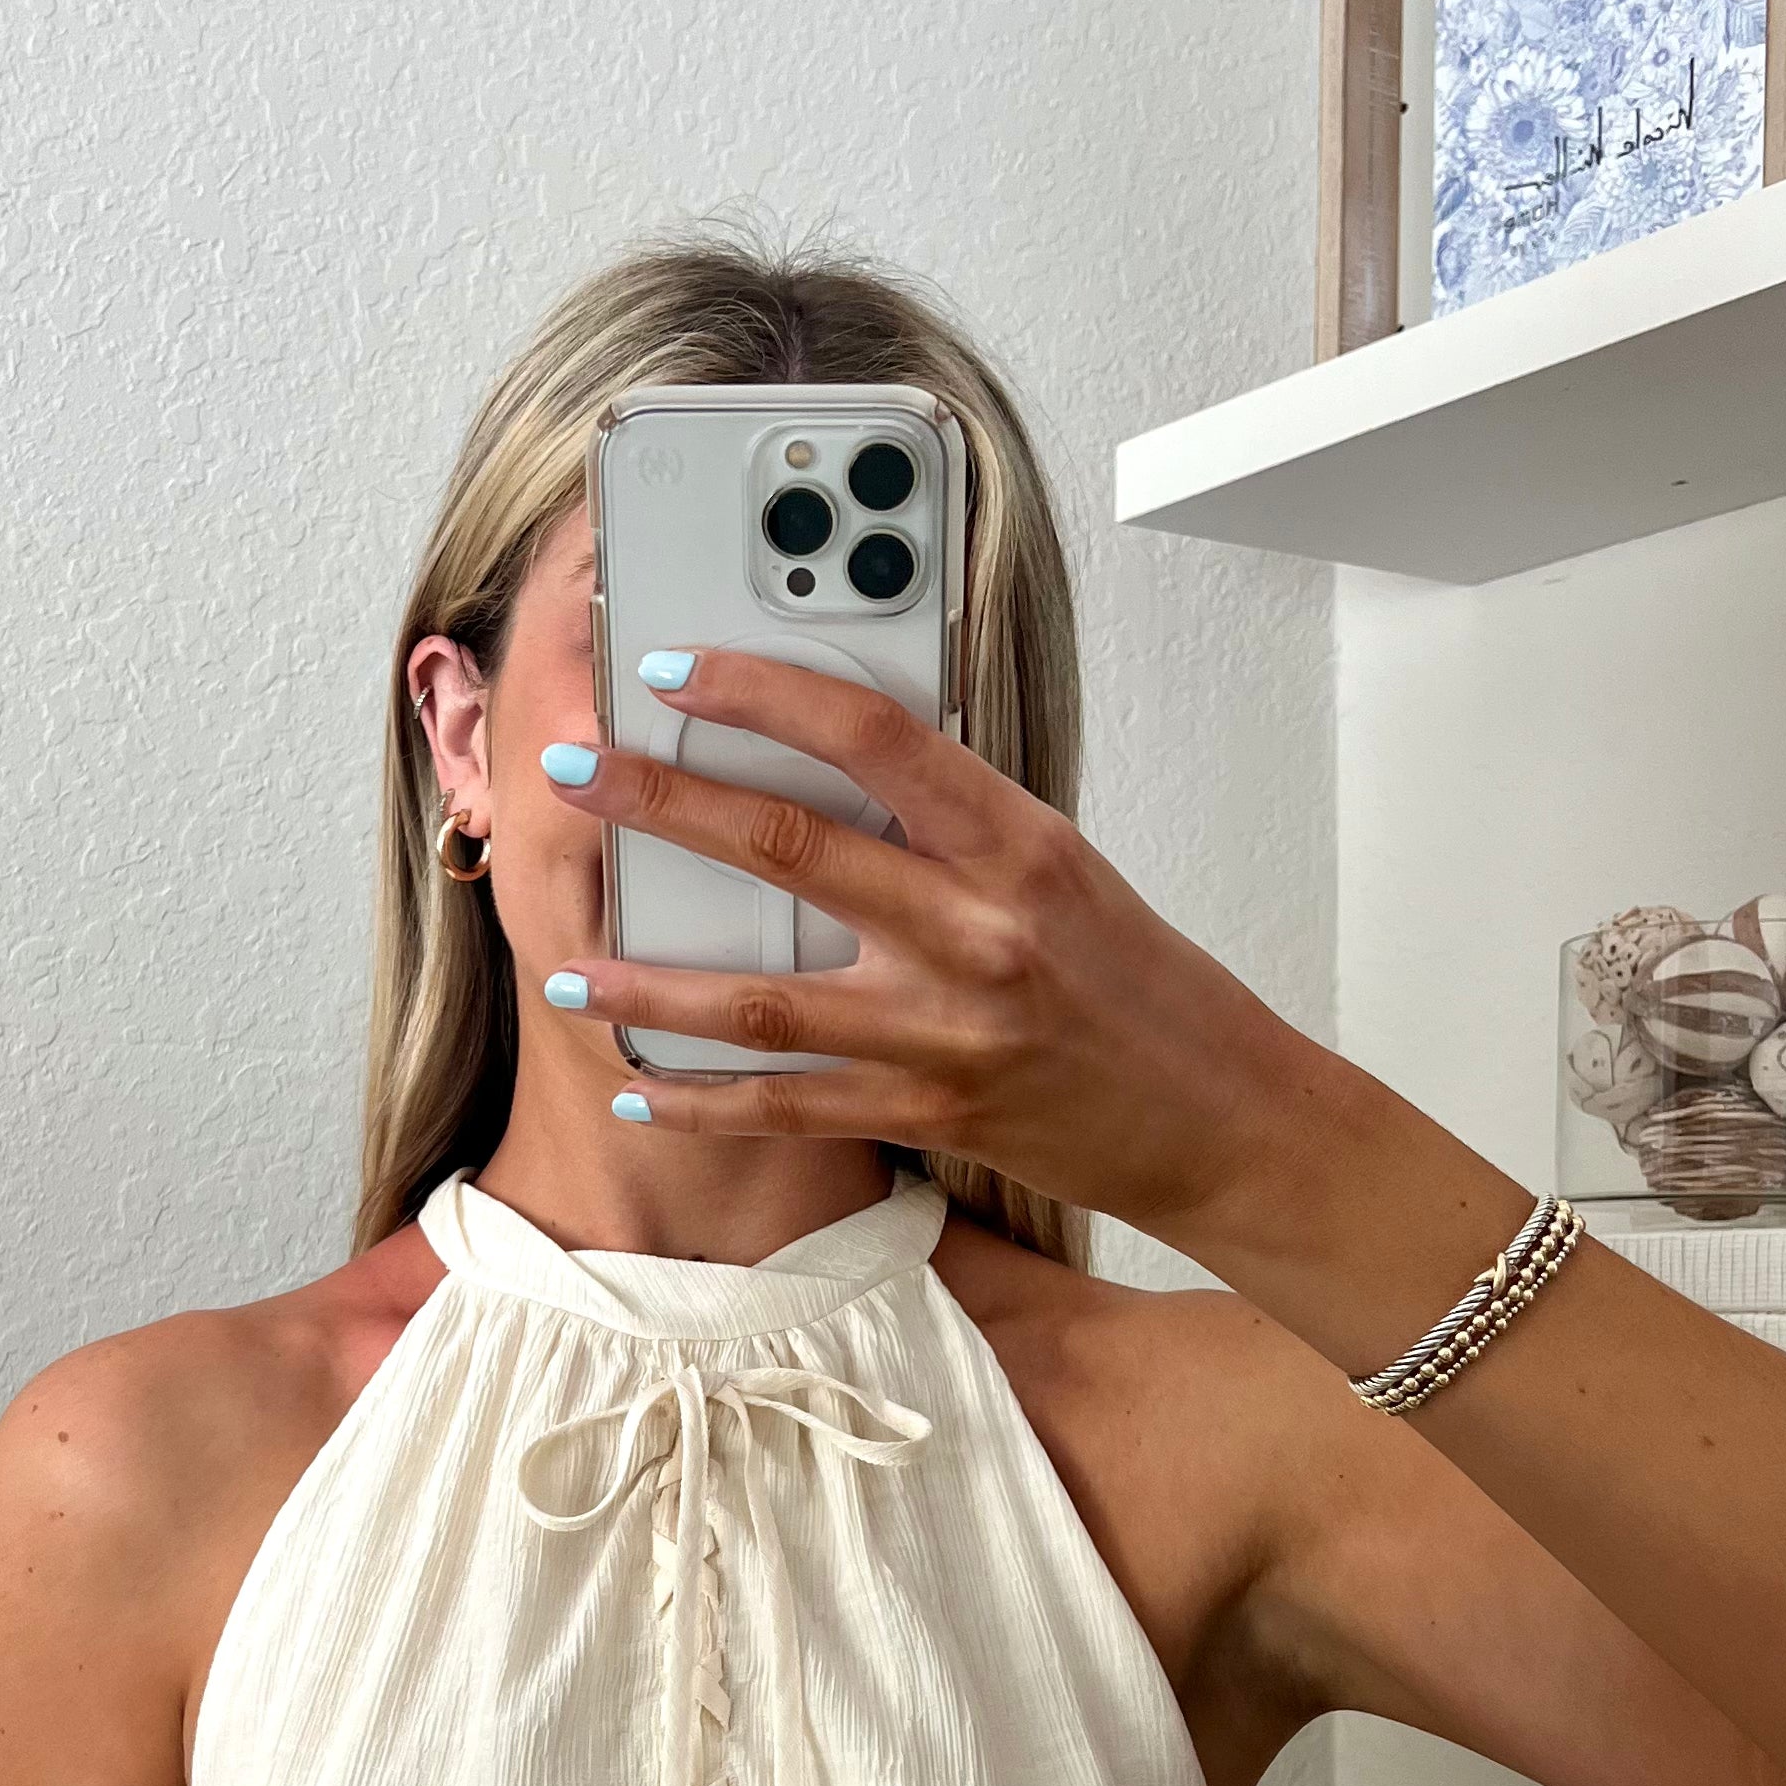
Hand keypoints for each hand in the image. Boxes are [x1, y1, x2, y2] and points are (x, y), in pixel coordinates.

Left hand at [538, 648, 1318, 1252]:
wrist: (1218, 1118)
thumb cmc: (1140, 984)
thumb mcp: (1060, 868)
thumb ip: (951, 824)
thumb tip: (826, 769)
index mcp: (1016, 843)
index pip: (872, 736)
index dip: (762, 691)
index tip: (677, 667)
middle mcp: (978, 931)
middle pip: (789, 849)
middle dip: (661, 802)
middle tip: (574, 768)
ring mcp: (948, 1032)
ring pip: (761, 1001)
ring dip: (649, 984)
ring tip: (567, 964)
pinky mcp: (931, 1117)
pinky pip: (790, 1107)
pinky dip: (704, 1103)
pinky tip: (638, 1092)